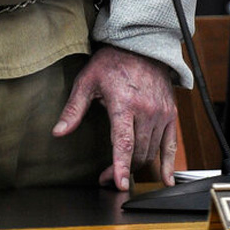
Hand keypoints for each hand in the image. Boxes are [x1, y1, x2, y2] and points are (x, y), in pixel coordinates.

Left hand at [51, 45, 181, 190]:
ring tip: (122, 173)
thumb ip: (74, 109)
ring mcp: (161, 113)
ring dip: (137, 166)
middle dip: (122, 170)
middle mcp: (146, 110)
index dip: (120, 166)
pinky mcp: (171, 114)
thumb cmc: (111, 62)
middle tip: (106, 177)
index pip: (123, 142)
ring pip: (151, 151)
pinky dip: (169, 163)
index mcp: (124, 103)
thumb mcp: (87, 81)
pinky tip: (166, 179)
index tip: (118, 184)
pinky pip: (171, 144)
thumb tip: (58, 132)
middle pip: (137, 152)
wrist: (142, 45)